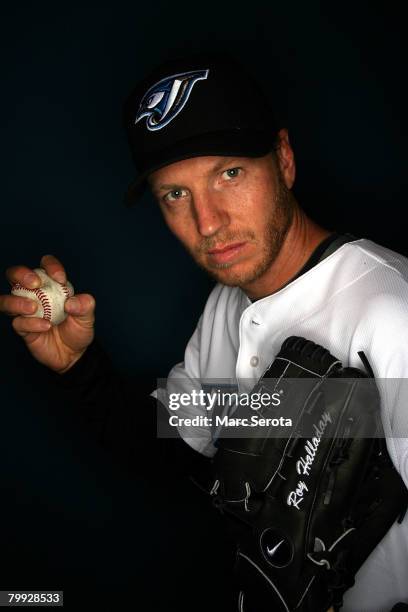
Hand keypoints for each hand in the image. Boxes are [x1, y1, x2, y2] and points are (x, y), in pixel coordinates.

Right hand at [0, 254, 94, 372]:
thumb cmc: (77, 330)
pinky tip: (45, 326)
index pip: (45, 266)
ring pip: (6, 299)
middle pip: (14, 275)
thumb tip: (72, 301)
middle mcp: (34, 294)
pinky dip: (31, 323)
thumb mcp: (88, 317)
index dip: (50, 266)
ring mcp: (25, 311)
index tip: (61, 279)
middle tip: (35, 284)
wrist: (73, 355)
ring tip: (34, 308)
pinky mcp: (22, 328)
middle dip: (21, 274)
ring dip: (17, 301)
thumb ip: (85, 305)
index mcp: (50, 285)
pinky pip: (18, 322)